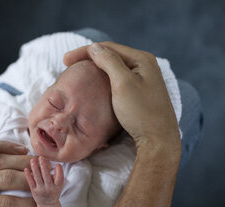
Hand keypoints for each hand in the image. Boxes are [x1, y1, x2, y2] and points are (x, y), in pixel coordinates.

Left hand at [24, 157, 63, 206]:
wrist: (48, 205)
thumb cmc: (54, 191)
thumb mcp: (59, 185)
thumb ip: (58, 175)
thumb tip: (56, 165)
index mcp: (57, 186)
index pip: (59, 178)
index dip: (59, 171)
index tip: (57, 164)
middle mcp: (49, 188)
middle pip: (46, 176)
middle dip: (43, 166)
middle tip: (41, 157)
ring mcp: (41, 190)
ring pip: (37, 177)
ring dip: (35, 168)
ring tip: (33, 160)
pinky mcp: (34, 191)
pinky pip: (30, 182)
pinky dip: (28, 176)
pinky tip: (26, 169)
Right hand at [64, 42, 180, 148]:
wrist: (158, 140)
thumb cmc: (140, 112)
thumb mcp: (122, 83)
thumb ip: (108, 61)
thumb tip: (95, 47)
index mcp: (142, 59)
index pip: (108, 48)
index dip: (85, 51)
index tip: (65, 60)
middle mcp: (146, 65)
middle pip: (112, 55)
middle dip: (90, 58)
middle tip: (69, 64)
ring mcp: (145, 79)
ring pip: (115, 67)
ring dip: (97, 67)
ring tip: (81, 71)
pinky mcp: (142, 92)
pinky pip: (120, 78)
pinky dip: (105, 78)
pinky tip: (97, 83)